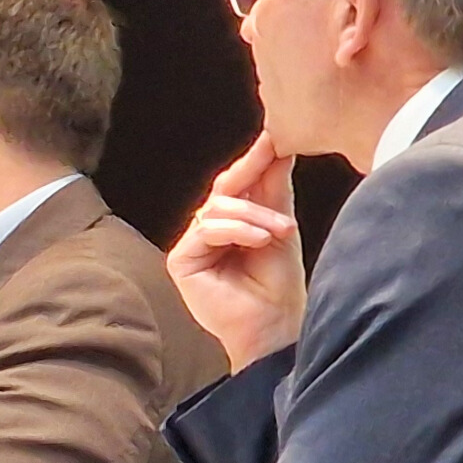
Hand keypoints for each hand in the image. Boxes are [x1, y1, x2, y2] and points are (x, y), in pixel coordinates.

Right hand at [167, 131, 307, 372]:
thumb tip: (278, 148)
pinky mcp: (181, 261)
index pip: (237, 184)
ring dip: (254, 215)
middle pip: (225, 189)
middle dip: (253, 172)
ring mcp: (192, 245)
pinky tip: (259, 241)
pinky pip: (206, 230)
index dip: (255, 161)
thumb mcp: (280, 227)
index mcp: (230, 223)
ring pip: (217, 208)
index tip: (277, 137)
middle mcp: (207, 231)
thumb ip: (273, 191)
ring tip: (280, 233)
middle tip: (276, 150)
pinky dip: (236, 231)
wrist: (274, 324)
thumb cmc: (279, 283)